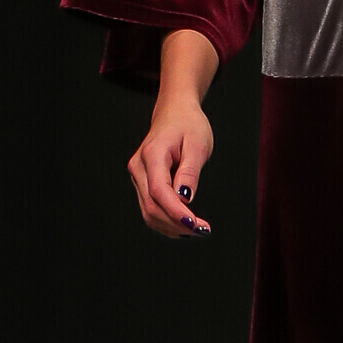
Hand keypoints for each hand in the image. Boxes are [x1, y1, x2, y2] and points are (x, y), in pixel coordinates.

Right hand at [129, 97, 214, 237]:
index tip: (196, 225)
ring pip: (148, 212)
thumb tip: (185, 199)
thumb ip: (189, 172)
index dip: (176, 212)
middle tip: (204, 230)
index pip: (160, 192)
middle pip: (152, 206)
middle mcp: (139, 167)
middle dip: (177, 223)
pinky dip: (166, 220)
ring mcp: (138, 176)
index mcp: (152, 155)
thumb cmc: (189, 125)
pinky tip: (185, 224)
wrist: (175, 112)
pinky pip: (150, 208)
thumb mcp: (197, 144)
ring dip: (172, 226)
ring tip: (198, 229)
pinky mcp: (142, 183)